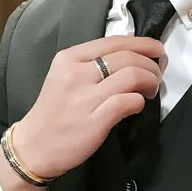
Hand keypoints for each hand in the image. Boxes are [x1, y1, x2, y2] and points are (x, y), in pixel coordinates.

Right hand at [6, 35, 163, 181]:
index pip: (114, 42)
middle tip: (157, 76)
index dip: (142, 43)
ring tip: (151, 90)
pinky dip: (139, 101)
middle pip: (127, 57)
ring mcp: (86, 97)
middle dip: (151, 65)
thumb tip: (127, 52)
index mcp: (69, 58)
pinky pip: (129, 101)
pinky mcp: (96, 120)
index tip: (156, 50)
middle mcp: (77, 73)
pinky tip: (137, 106)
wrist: (34, 148)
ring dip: (150, 81)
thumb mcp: (64, 79)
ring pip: (132, 75)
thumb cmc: (53, 115)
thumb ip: (91, 65)